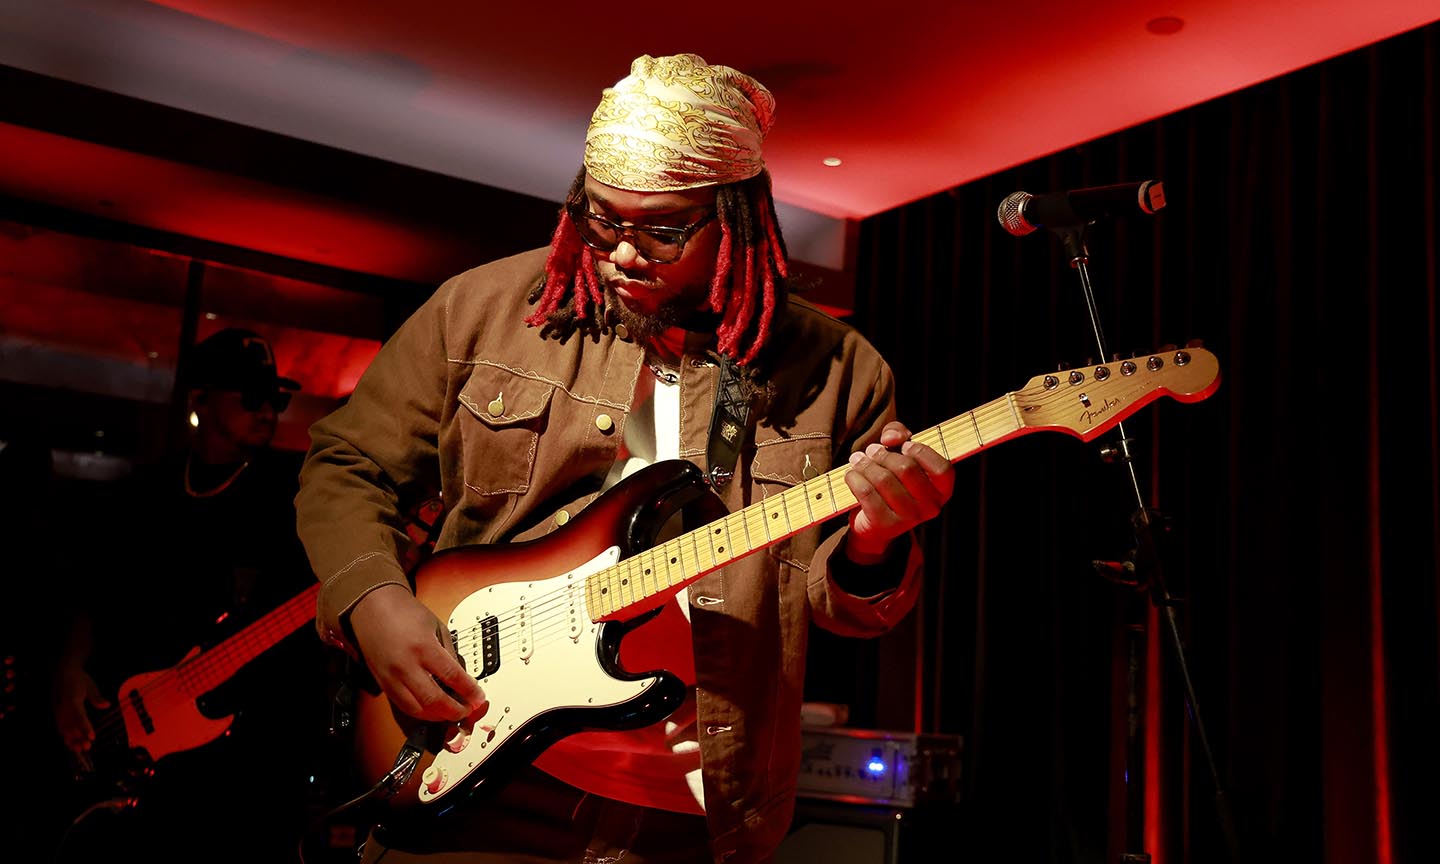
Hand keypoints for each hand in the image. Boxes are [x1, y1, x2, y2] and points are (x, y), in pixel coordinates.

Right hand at [52, 665, 107, 757]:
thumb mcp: (90, 685)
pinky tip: (71, 744)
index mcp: (72, 700)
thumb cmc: (78, 679)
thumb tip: (106, 705)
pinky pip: (60, 727)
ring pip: (64, 729)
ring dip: (71, 740)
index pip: (79, 717)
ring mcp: (58, 711)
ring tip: (79, 749)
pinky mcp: (56, 714)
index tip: (92, 737)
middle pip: (70, 726)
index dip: (85, 728)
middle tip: (87, 747)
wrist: (61, 672)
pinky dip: (65, 736)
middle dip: (78, 738)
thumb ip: (96, 697)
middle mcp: (63, 708)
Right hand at [349, 583, 488, 723]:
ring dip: (438, 716)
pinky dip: (420, 712)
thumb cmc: (404, 613)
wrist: (373, 608)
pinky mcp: (383, 683)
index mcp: (423, 647)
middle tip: (467, 710)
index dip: (469, 691)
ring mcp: (392, 676)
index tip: (478, 698)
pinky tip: (432, 711)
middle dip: (455, 710)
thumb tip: (461, 677)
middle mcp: (406, 665)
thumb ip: (448, 652)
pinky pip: (402, 706)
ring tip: (452, 714)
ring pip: (417, 709)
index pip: (452, 676)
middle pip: (434, 699)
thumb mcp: (435, 626)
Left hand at [843, 421, 954, 562]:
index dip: (920, 451)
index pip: (941, 468)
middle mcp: (930, 507)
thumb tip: (890, 438)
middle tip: (871, 450)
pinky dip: (854, 478)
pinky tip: (851, 474)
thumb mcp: (901, 453)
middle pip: (906, 468)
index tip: (904, 446)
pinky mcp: (885, 525)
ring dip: (865, 464)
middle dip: (883, 454)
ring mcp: (909, 519)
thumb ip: (900, 434)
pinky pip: (866, 492)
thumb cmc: (894, 480)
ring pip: (883, 479)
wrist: (875, 523)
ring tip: (857, 459)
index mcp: (942, 490)